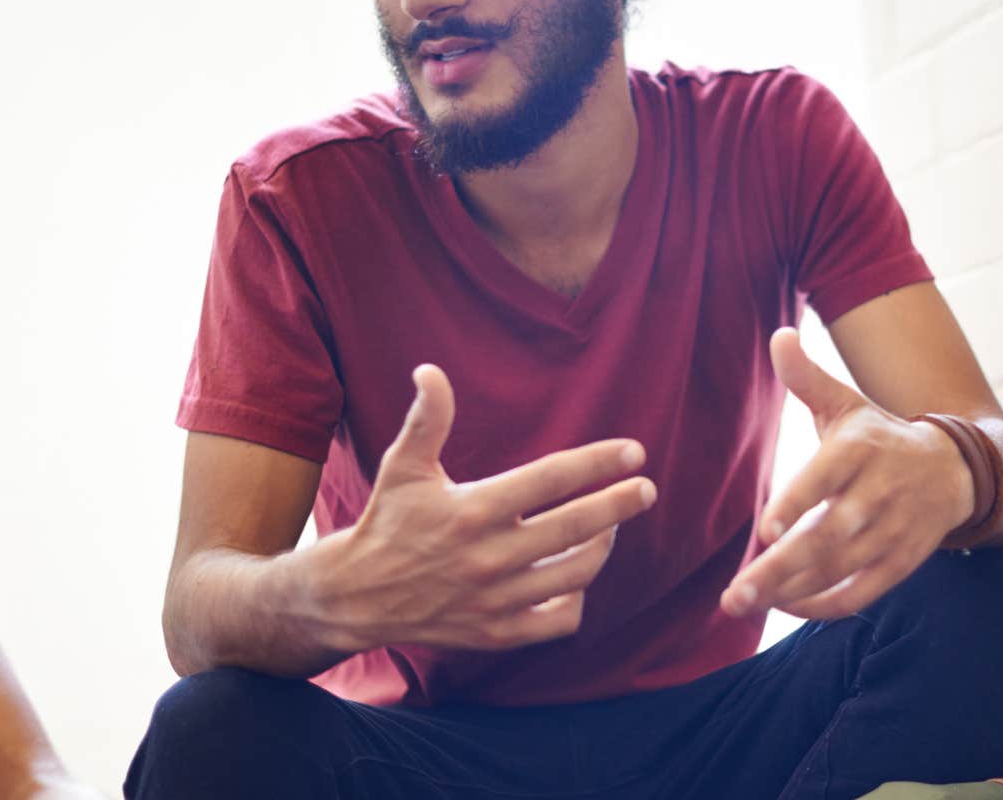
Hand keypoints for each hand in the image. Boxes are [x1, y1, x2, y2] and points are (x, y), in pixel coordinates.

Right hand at [320, 364, 657, 651]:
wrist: (356, 594)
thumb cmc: (388, 521)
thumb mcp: (403, 466)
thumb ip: (427, 419)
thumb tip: (430, 370)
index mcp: (473, 509)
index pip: (551, 479)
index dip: (598, 462)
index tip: (634, 452)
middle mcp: (489, 556)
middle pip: (576, 528)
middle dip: (619, 505)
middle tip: (646, 490)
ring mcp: (495, 599)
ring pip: (574, 575)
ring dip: (601, 548)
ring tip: (609, 527)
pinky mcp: (495, 633)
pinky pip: (556, 621)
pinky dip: (574, 600)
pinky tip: (575, 577)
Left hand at [720, 328, 974, 620]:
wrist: (953, 468)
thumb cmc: (878, 435)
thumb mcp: (846, 402)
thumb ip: (807, 377)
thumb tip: (778, 335)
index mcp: (859, 449)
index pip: (826, 478)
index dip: (798, 504)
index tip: (765, 530)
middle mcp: (879, 492)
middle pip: (829, 536)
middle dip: (780, 568)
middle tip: (734, 593)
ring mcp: (894, 532)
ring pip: (841, 569)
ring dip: (791, 591)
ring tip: (744, 602)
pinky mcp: (902, 562)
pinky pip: (862, 593)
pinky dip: (824, 606)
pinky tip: (784, 607)